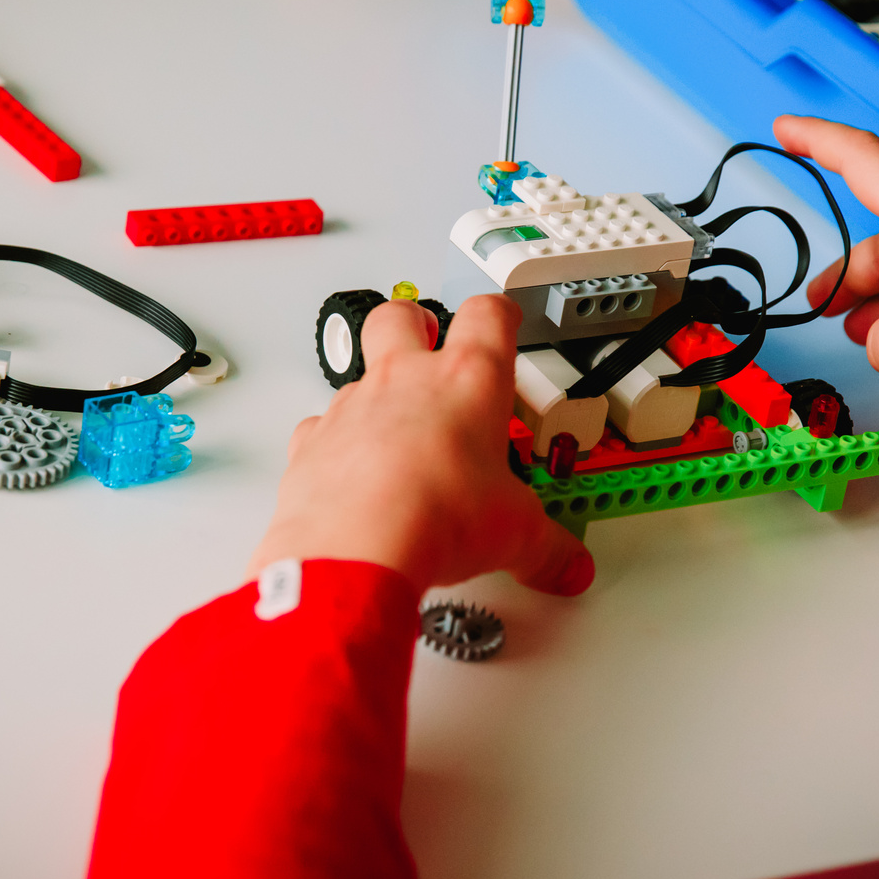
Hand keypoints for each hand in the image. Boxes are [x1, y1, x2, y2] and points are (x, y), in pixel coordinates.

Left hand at [247, 295, 593, 596]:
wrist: (356, 549)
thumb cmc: (435, 517)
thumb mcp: (515, 534)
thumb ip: (545, 548)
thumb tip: (566, 565)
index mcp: (468, 381)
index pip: (488, 316)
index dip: (499, 313)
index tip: (502, 319)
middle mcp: (405, 379)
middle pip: (402, 315)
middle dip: (417, 322)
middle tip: (430, 341)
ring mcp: (353, 405)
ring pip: (358, 370)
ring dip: (377, 391)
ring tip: (398, 432)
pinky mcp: (313, 443)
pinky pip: (321, 426)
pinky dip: (335, 442)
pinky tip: (354, 473)